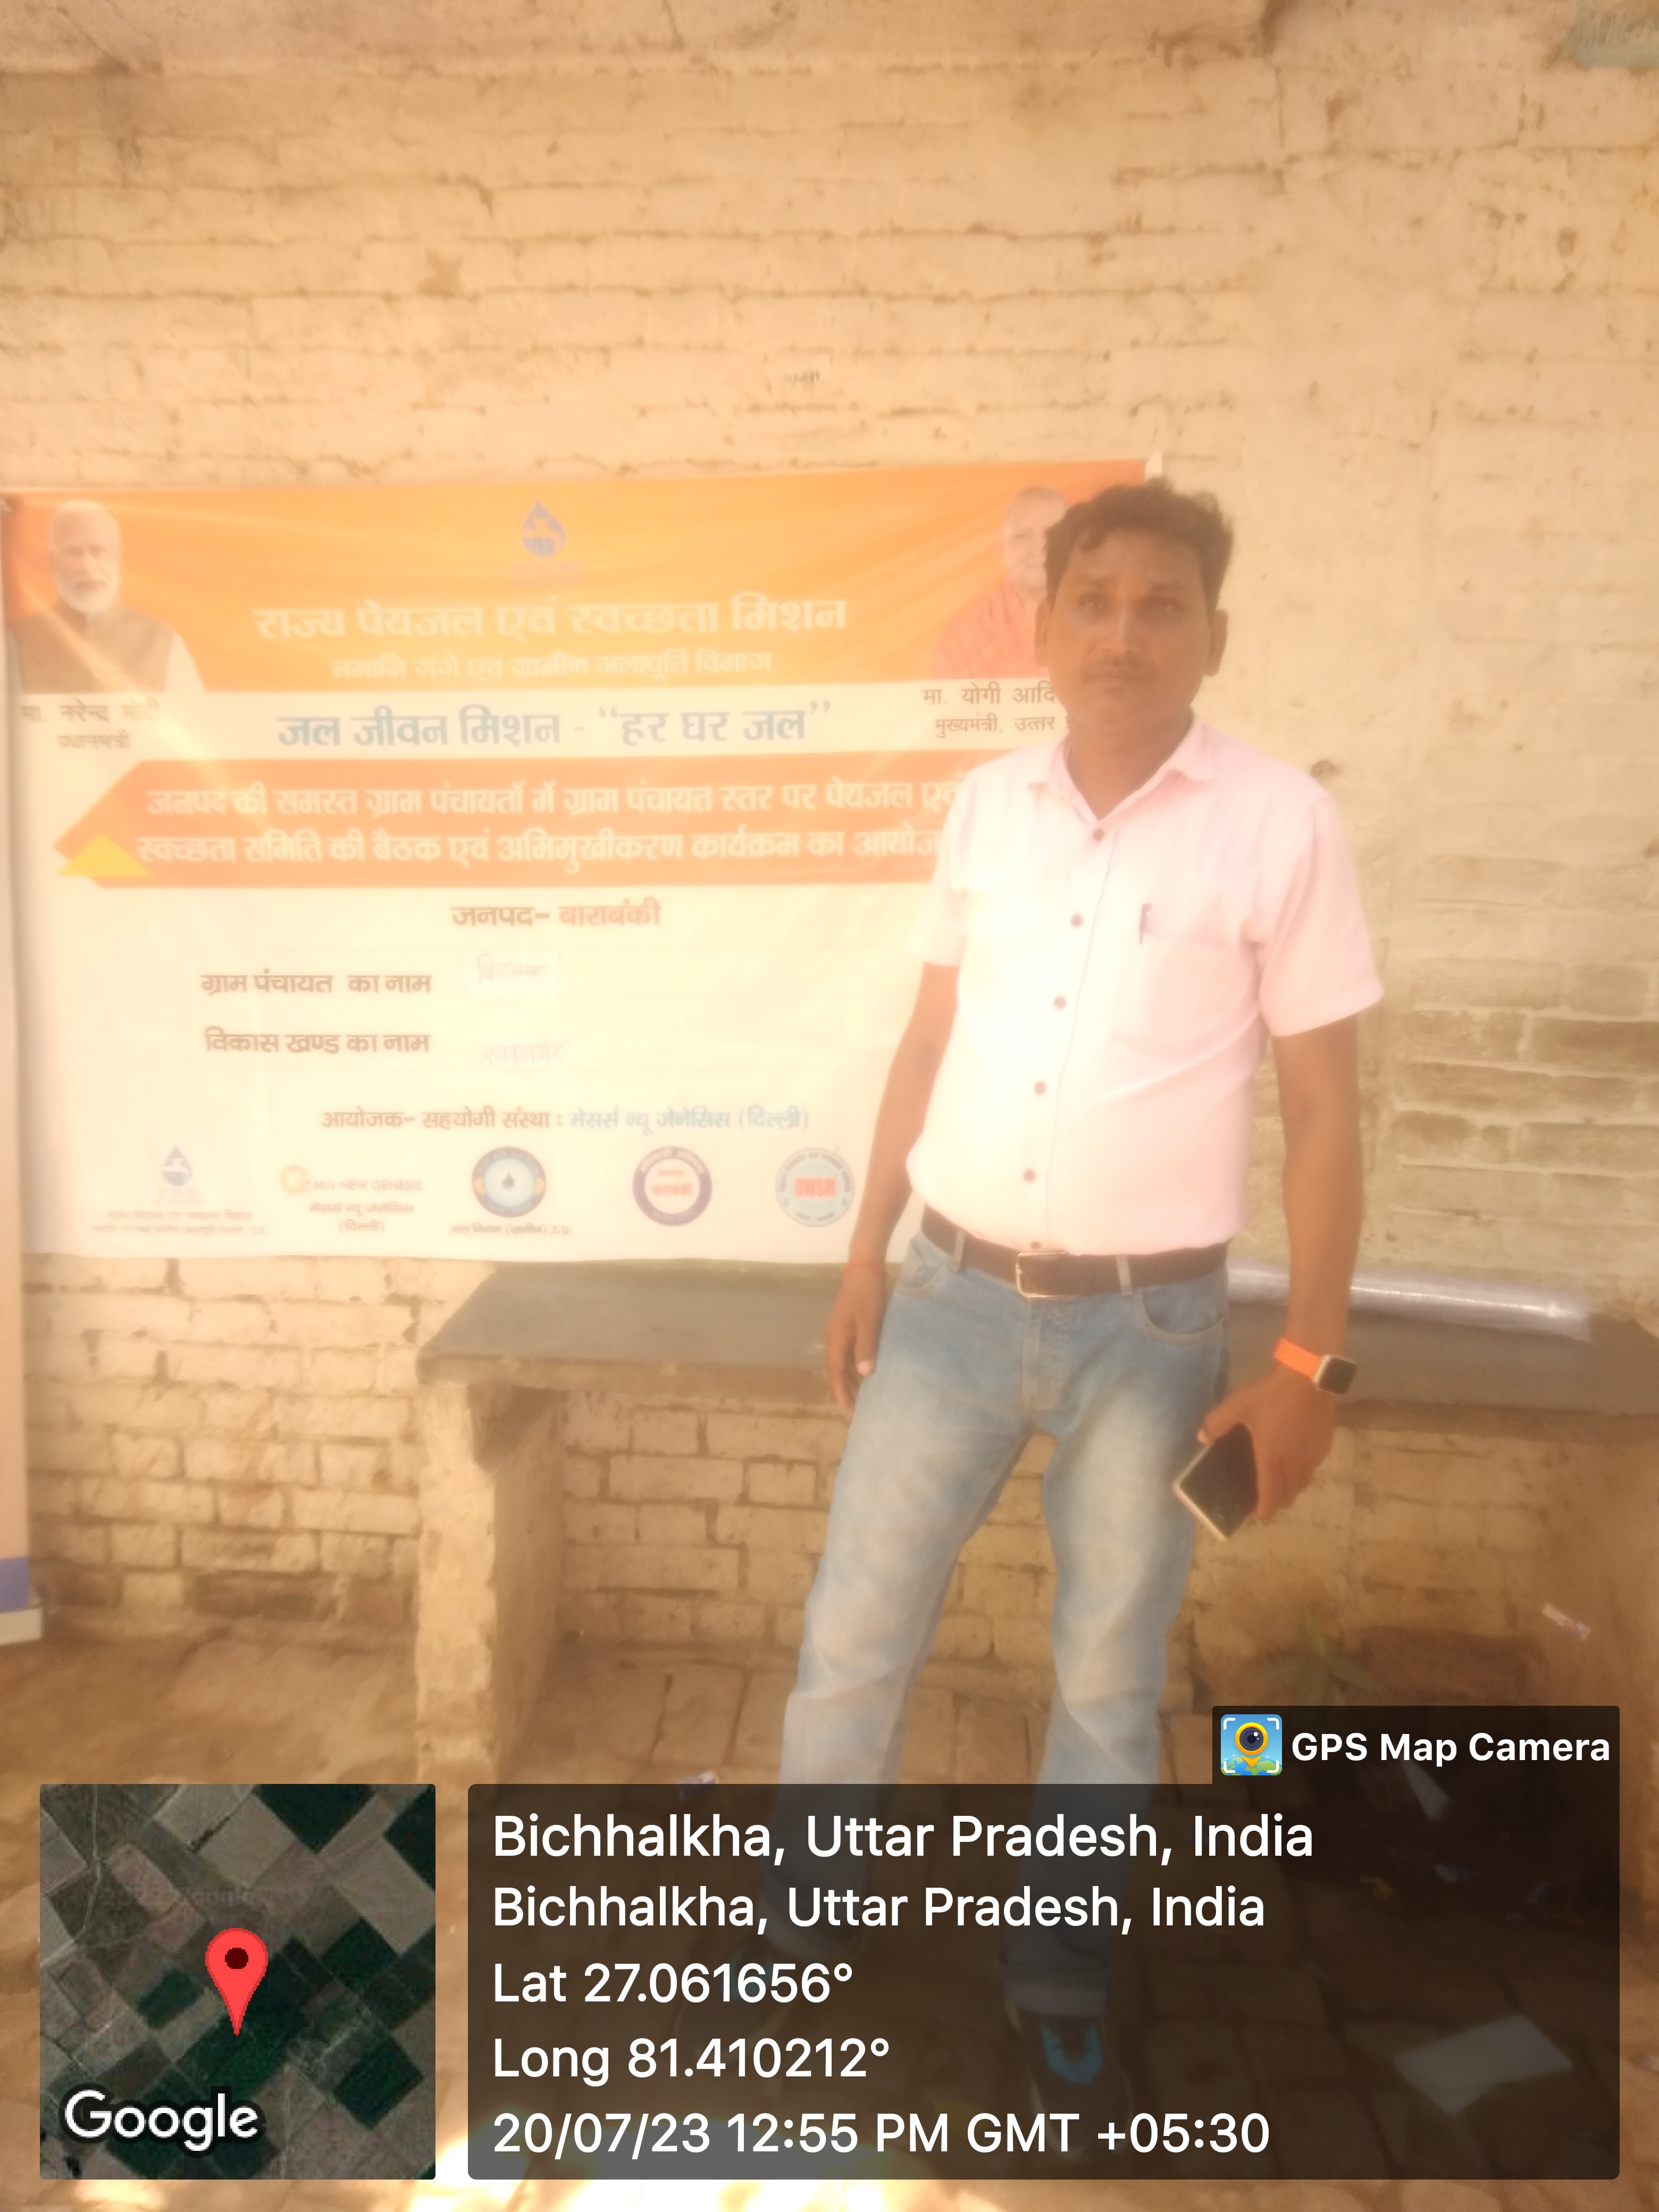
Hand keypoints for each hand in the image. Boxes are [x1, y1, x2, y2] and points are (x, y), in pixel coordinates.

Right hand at [825, 1267, 888, 1411]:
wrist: (865, 1269)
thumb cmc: (868, 1295)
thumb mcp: (870, 1321)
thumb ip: (866, 1347)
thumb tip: (863, 1374)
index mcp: (836, 1339)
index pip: (835, 1372)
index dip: (841, 1392)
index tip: (849, 1411)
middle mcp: (834, 1338)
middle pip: (837, 1371)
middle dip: (846, 1391)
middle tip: (858, 1411)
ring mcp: (841, 1333)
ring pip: (843, 1363)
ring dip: (851, 1380)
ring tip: (862, 1398)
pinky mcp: (849, 1328)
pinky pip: (849, 1354)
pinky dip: (855, 1367)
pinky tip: (866, 1375)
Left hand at [1199, 1365, 1334, 1519]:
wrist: (1308, 1377)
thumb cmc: (1271, 1395)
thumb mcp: (1237, 1405)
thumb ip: (1217, 1423)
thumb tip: (1202, 1437)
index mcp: (1272, 1459)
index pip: (1270, 1497)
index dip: (1263, 1510)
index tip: (1256, 1513)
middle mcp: (1295, 1465)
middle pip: (1289, 1495)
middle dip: (1276, 1500)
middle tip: (1264, 1494)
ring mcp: (1312, 1457)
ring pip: (1303, 1483)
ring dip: (1290, 1486)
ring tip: (1279, 1477)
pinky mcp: (1324, 1446)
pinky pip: (1312, 1467)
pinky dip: (1303, 1470)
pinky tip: (1295, 1455)